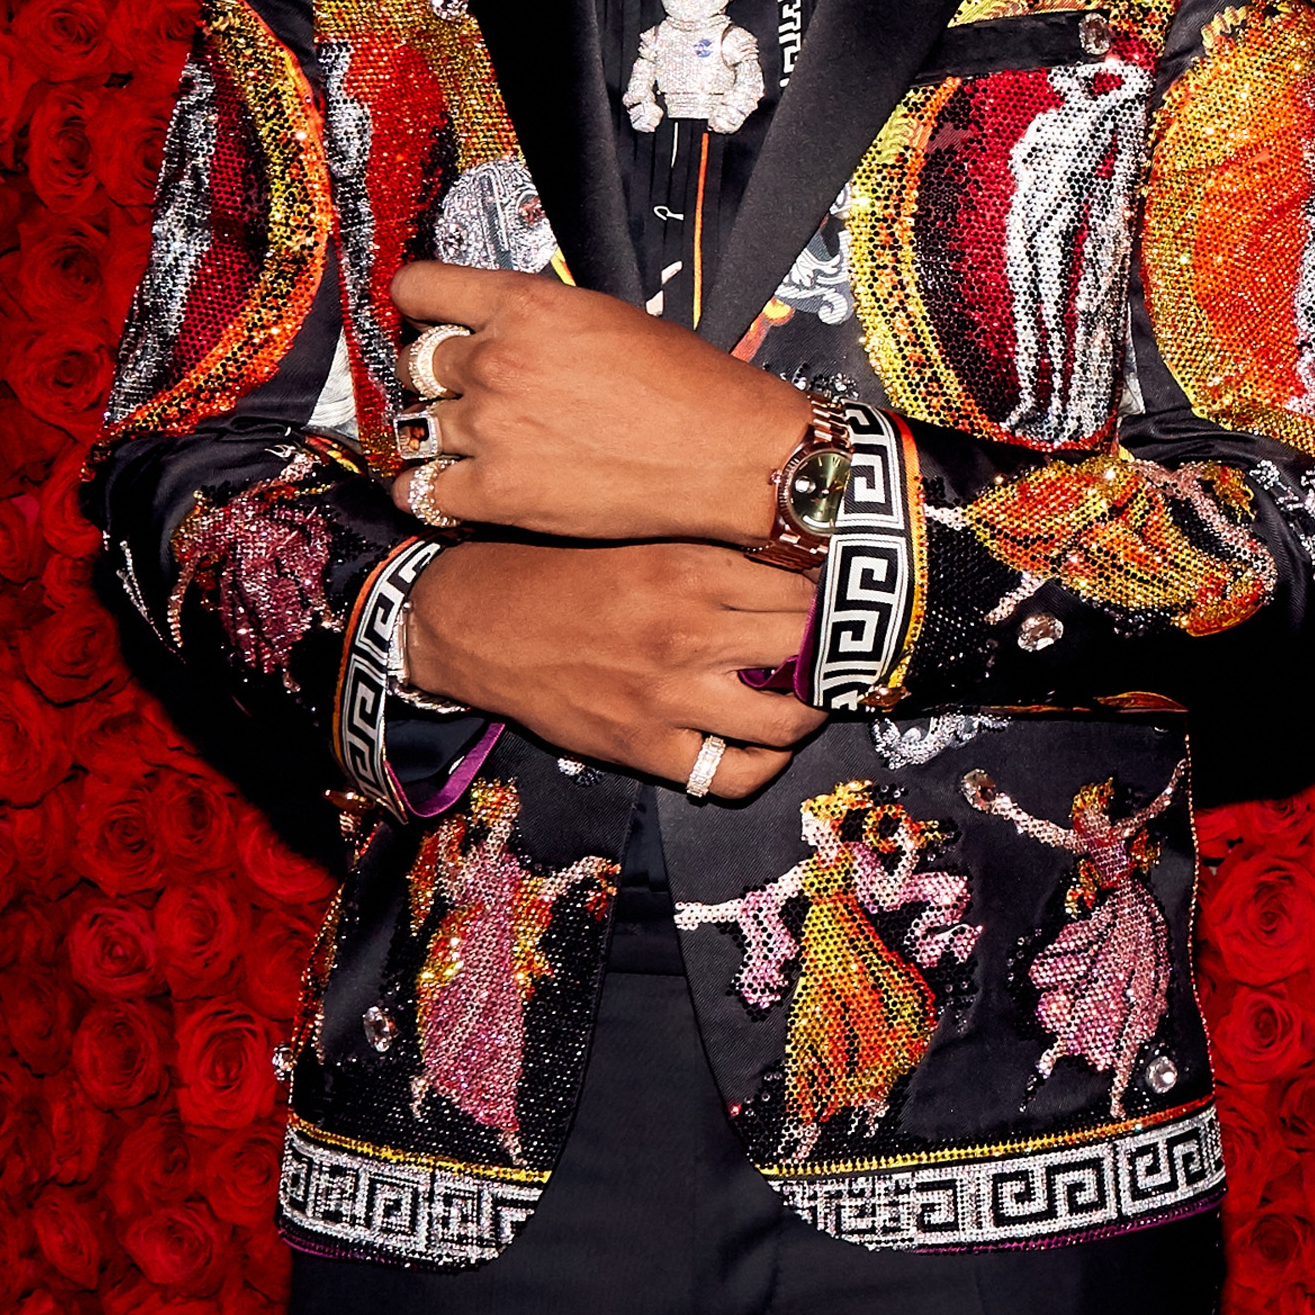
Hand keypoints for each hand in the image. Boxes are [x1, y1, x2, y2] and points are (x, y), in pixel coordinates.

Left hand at [387, 261, 813, 545]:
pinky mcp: (497, 493)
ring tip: (476, 446)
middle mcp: (497, 361)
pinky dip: (431, 492)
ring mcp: (491, 428)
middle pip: (414, 364)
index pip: (417, 288)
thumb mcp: (608, 318)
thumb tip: (495, 330)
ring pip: (415, 427)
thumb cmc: (690, 387)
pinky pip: (419, 492)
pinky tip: (458, 490)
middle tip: (471, 396)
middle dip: (438, 380)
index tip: (432, 325)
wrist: (731, 455)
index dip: (420, 308)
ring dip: (441, 437)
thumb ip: (537, 320)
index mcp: (526, 305)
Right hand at [401, 539, 824, 804]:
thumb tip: (793, 574)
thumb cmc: (555, 573)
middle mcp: (689, 630)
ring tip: (809, 699)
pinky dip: (764, 765)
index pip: (802, 588)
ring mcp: (668, 695)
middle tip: (837, 653)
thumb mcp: (642, 540)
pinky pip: (734, 774)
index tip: (841, 603)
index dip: (832, 598)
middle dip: (834, 652)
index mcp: (691, 568)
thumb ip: (713, 559)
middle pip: (807, 648)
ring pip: (788, 719)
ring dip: (812, 711)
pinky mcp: (643, 746)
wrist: (474, 622)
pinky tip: (764, 745)